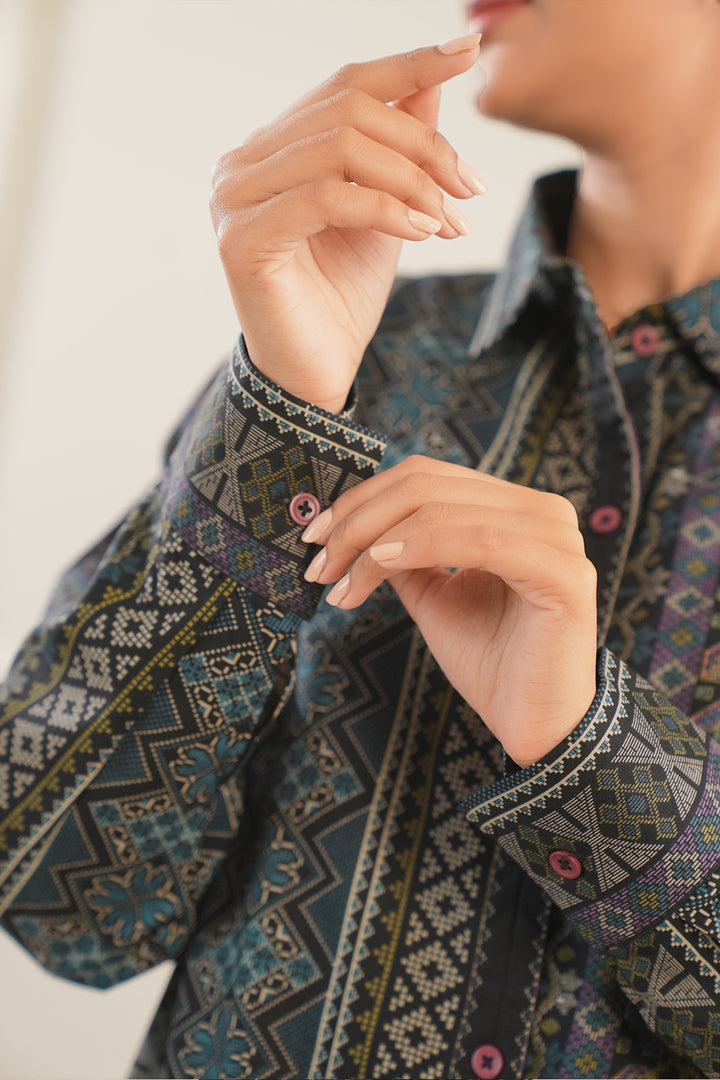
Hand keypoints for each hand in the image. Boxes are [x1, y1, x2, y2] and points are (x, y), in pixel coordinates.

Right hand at [209, 37, 485, 412]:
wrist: (317, 372)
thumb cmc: (345, 294)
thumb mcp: (388, 208)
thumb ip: (401, 145)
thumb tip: (436, 76)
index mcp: (272, 149)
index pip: (343, 86)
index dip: (407, 63)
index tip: (468, 49)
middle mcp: (243, 164)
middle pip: (348, 111)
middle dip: (423, 144)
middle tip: (470, 187)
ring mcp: (235, 200)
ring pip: (339, 149)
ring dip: (411, 181)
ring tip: (448, 220)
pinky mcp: (243, 241)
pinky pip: (328, 199)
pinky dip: (385, 210)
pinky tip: (421, 234)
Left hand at [301, 456, 597, 767]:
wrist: (535, 726)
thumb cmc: (490, 663)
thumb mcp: (432, 596)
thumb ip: (401, 554)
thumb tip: (349, 529)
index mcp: (513, 509)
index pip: (427, 476)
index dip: (363, 498)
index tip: (315, 537)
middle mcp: (541, 511)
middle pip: (428, 486)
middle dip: (359, 521)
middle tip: (318, 562)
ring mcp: (556, 538)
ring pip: (443, 509)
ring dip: (375, 541)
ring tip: (339, 580)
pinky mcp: (564, 572)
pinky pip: (480, 540)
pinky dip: (420, 546)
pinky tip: (380, 565)